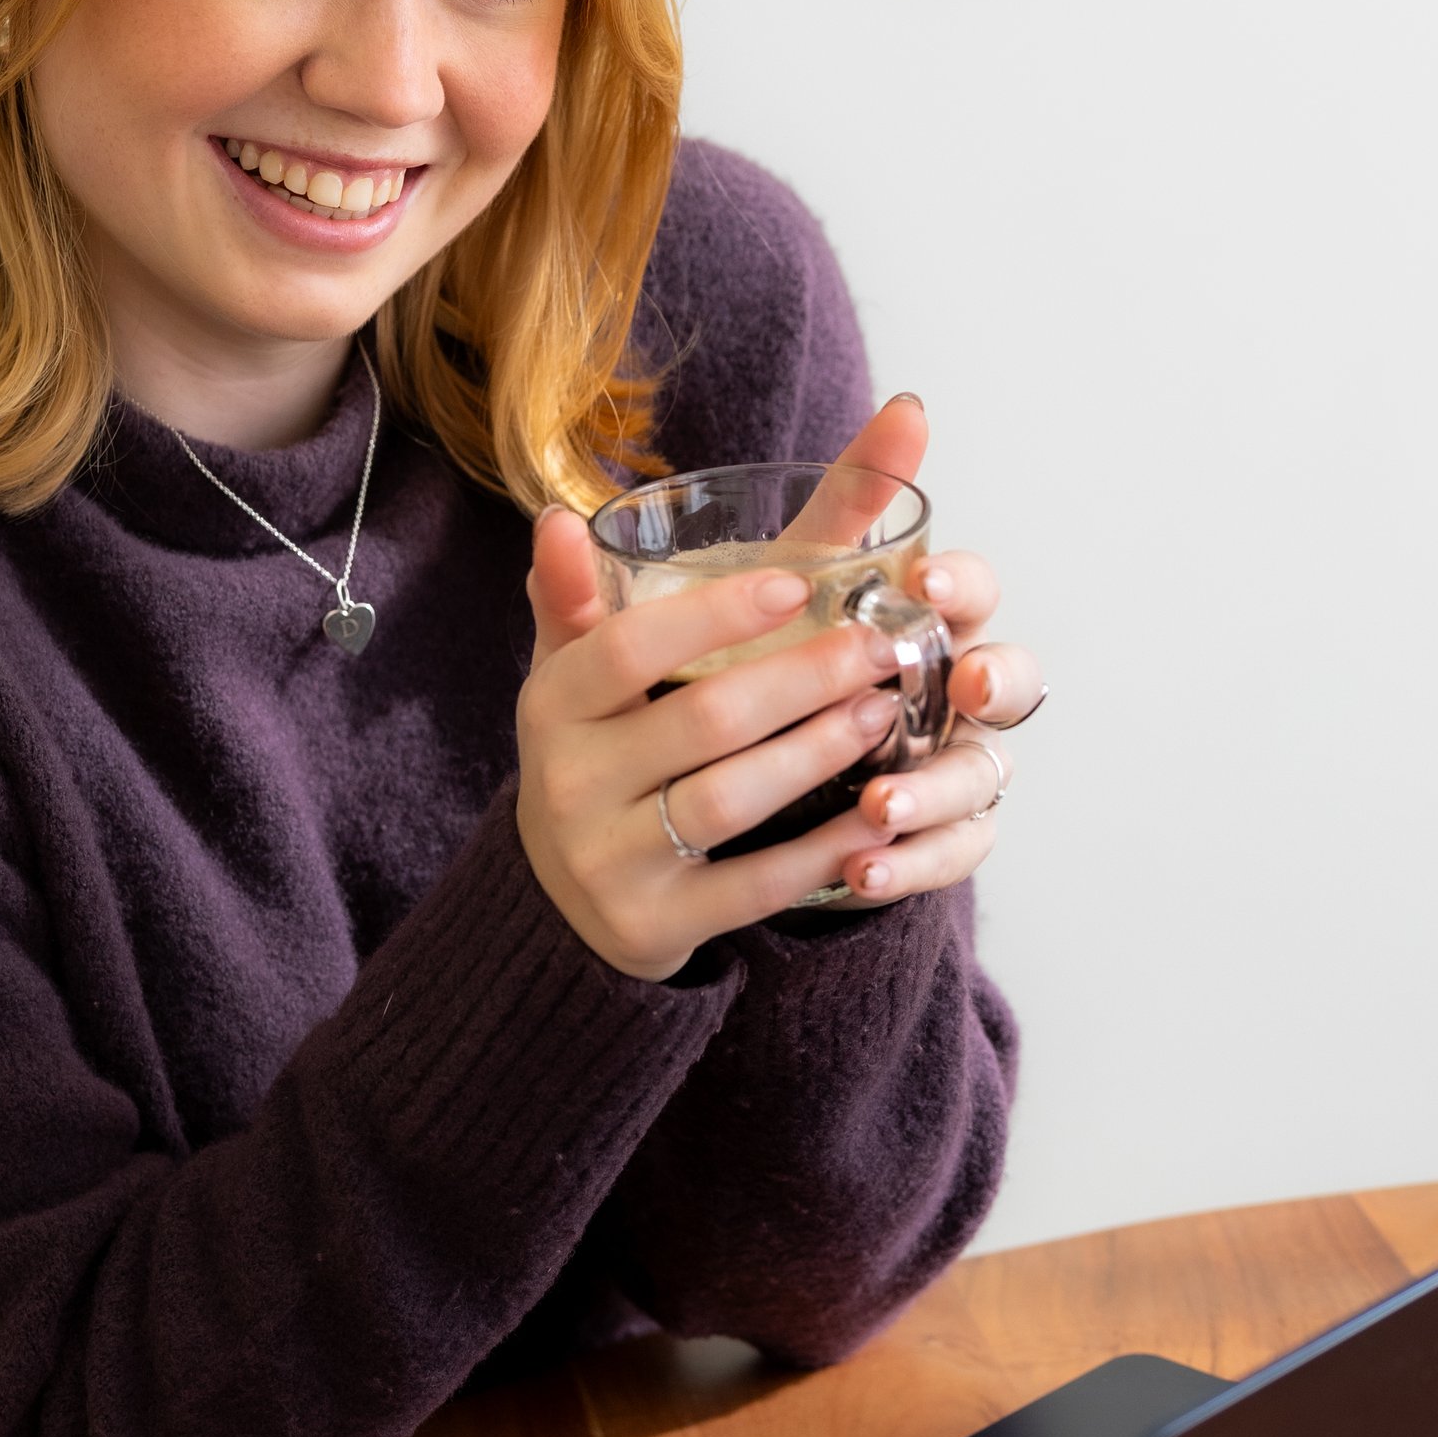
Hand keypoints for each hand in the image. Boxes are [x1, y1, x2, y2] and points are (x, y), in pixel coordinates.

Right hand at [514, 392, 1041, 977]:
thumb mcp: (584, 674)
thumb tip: (556, 513)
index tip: (800, 581)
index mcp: (553, 702)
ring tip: (885, 712)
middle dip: (802, 678)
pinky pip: (754, 887)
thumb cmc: (595, 752)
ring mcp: (609, 859)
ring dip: (818, 753)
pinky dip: (823, 850)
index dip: (716, 614)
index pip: (629, 645)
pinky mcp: (655, 923)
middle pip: (702, 720)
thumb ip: (589, 592)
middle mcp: (568, 781)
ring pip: (729, 800)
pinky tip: (879, 816)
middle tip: (881, 644)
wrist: (557, 900)